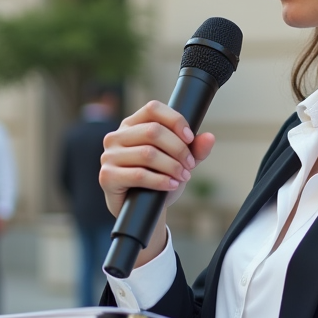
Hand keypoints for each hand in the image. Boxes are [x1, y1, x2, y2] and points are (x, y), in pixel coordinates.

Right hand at [100, 101, 216, 216]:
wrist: (142, 210)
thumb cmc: (158, 178)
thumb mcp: (179, 161)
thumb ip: (195, 149)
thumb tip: (210, 137)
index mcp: (132, 124)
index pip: (153, 108)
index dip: (175, 120)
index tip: (190, 138)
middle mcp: (117, 136)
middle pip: (153, 131)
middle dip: (178, 148)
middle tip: (190, 165)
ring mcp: (109, 156)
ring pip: (147, 153)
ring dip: (172, 166)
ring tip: (183, 176)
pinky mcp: (107, 176)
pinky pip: (138, 175)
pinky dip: (161, 180)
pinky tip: (172, 185)